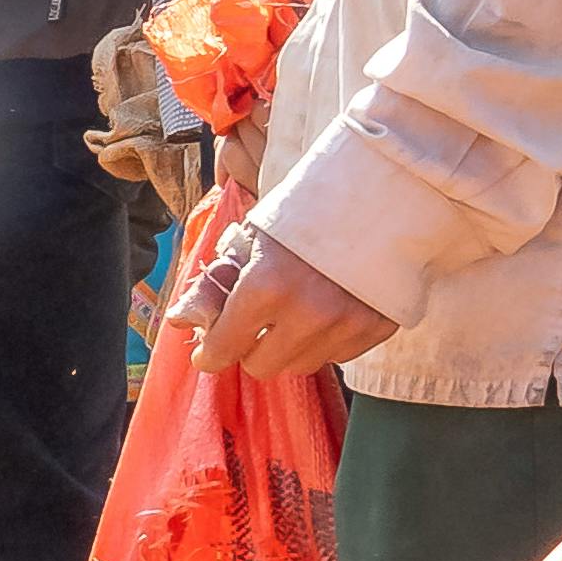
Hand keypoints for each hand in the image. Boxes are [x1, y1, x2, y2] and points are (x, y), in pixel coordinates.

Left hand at [179, 218, 390, 381]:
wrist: (380, 193)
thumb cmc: (307, 213)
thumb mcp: (251, 239)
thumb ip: (213, 284)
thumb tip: (181, 321)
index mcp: (267, 285)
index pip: (224, 348)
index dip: (210, 353)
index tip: (208, 352)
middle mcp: (309, 312)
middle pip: (262, 367)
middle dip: (251, 348)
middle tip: (256, 324)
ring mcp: (348, 323)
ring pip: (300, 366)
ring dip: (289, 348)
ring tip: (294, 312)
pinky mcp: (378, 327)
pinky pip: (338, 356)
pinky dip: (325, 342)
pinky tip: (326, 310)